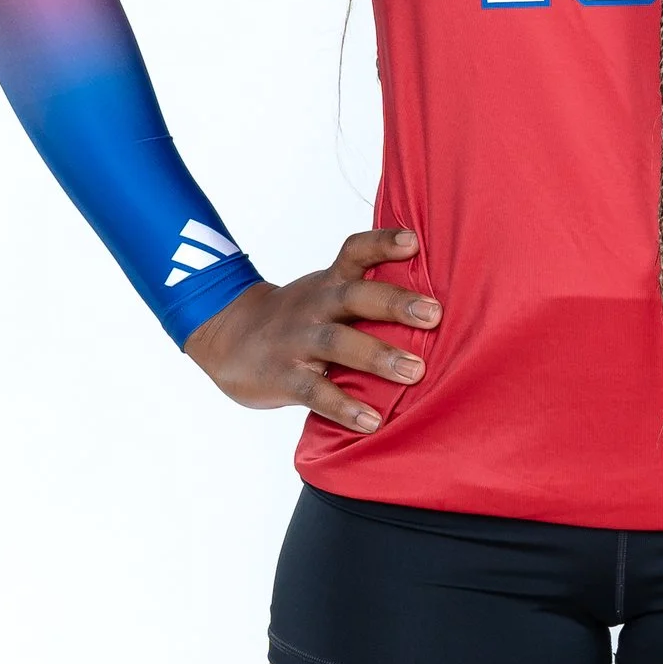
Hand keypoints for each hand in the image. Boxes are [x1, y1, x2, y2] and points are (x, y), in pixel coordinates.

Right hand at [182, 226, 438, 431]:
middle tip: (434, 315)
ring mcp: (298, 342)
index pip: (355, 252)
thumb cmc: (297, 319)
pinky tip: (371, 421)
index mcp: (329, 284)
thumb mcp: (324, 294)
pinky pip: (316, 392)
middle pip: (354, 296)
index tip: (413, 242)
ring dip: (377, 355)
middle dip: (394, 303)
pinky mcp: (284, 377)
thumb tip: (435, 304)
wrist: (227, 339)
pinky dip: (344, 407)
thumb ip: (366, 293)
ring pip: (337, 343)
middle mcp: (315, 307)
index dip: (383, 243)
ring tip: (414, 372)